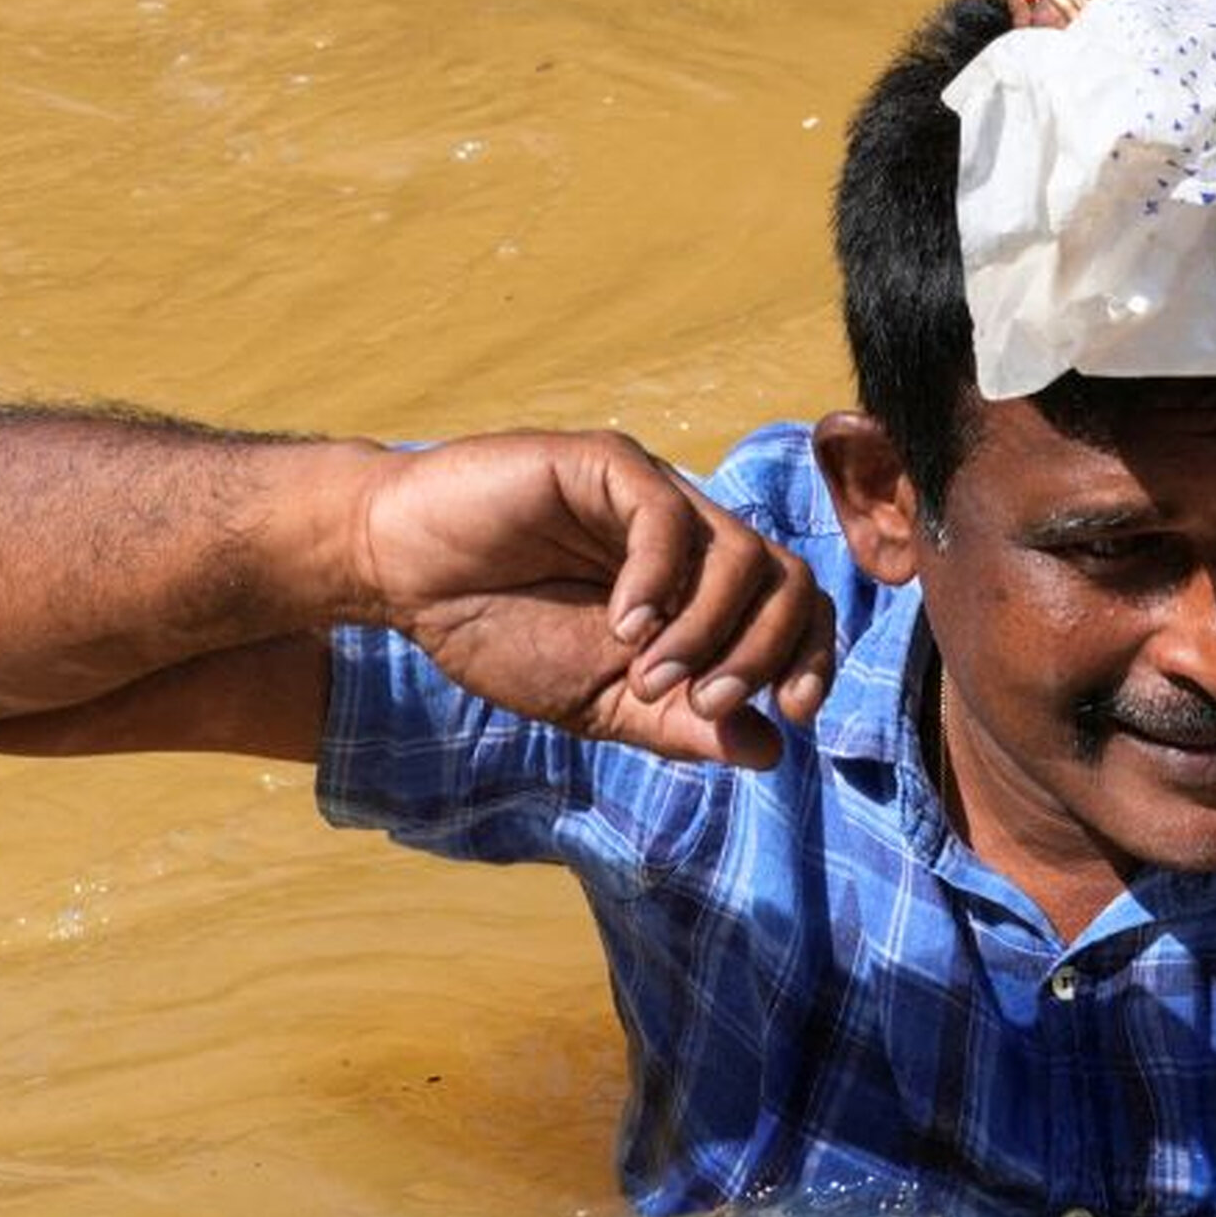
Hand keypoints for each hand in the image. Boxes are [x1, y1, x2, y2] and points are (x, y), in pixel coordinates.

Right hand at [353, 432, 834, 768]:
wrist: (402, 576)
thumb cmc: (499, 631)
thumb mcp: (598, 703)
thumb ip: (678, 726)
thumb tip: (772, 751)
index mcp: (701, 592)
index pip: (795, 610)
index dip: (812, 658)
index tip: (796, 714)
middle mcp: (692, 539)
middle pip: (788, 581)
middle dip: (762, 655)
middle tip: (703, 702)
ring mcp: (655, 496)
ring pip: (740, 554)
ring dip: (706, 630)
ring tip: (644, 673)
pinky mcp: (607, 465)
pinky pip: (668, 517)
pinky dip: (657, 581)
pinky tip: (620, 625)